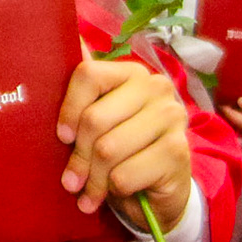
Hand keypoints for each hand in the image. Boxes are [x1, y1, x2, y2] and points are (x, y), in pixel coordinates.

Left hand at [58, 55, 192, 230]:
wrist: (159, 193)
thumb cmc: (121, 153)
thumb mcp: (100, 124)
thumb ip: (84, 95)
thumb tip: (67, 48)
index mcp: (132, 73)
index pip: (88, 75)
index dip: (69, 110)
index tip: (63, 137)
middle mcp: (156, 87)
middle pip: (94, 118)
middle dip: (78, 156)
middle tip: (71, 179)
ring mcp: (172, 117)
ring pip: (108, 150)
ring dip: (93, 179)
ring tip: (89, 192)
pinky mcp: (178, 151)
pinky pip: (124, 174)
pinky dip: (114, 189)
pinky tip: (118, 193)